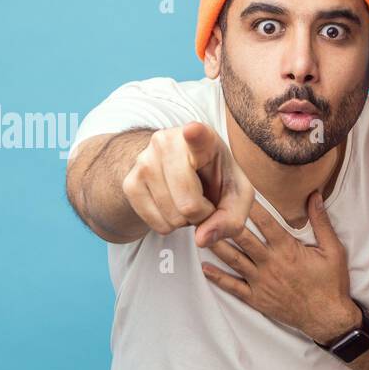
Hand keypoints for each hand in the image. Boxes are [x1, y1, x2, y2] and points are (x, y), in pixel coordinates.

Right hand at [121, 121, 253, 247]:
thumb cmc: (218, 179)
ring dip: (186, 220)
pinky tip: (173, 204)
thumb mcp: (238, 196)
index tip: (192, 130)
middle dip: (203, 214)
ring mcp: (144, 161)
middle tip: (205, 199)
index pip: (197, 135)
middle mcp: (168, 142)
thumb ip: (232, 219)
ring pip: (172, 218)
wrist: (186, 171)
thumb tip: (201, 239)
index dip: (195, 135)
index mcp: (203, 137)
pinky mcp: (129, 181)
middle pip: (189, 205)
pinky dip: (169, 225)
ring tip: (188, 198)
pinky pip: (157, 224)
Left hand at [201, 192, 359, 342]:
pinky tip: (205, 269)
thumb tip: (315, 196)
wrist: (328, 318)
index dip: (250, 205)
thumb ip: (321, 222)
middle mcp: (270, 263)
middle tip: (208, 208)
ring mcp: (261, 282)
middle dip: (224, 223)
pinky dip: (218, 278)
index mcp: (287, 249)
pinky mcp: (257, 298)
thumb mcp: (333, 250)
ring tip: (199, 233)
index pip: (264, 221)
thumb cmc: (331, 283)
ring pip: (233, 260)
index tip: (237, 190)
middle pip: (242, 238)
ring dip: (216, 246)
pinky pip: (234, 287)